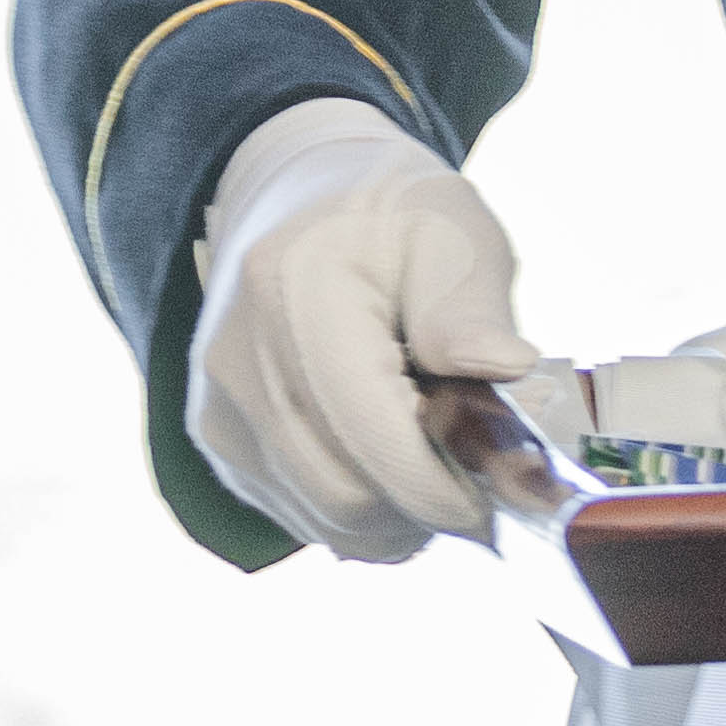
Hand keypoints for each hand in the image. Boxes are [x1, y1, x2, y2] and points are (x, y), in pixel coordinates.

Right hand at [190, 94, 537, 562]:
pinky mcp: (219, 442)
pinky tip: (390, 458)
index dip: (443, 488)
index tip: (502, 493)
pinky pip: (303, 515)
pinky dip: (363, 511)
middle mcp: (239, 358)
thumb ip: (472, 307)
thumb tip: (506, 366)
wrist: (303, 206)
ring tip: (436, 455)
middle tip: (480, 472)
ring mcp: (219, 407)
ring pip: (327, 519)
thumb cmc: (392, 221)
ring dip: (398, 514)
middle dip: (427, 503)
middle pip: (348, 496)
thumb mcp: (453, 231)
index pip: (370, 436)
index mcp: (297, 290)